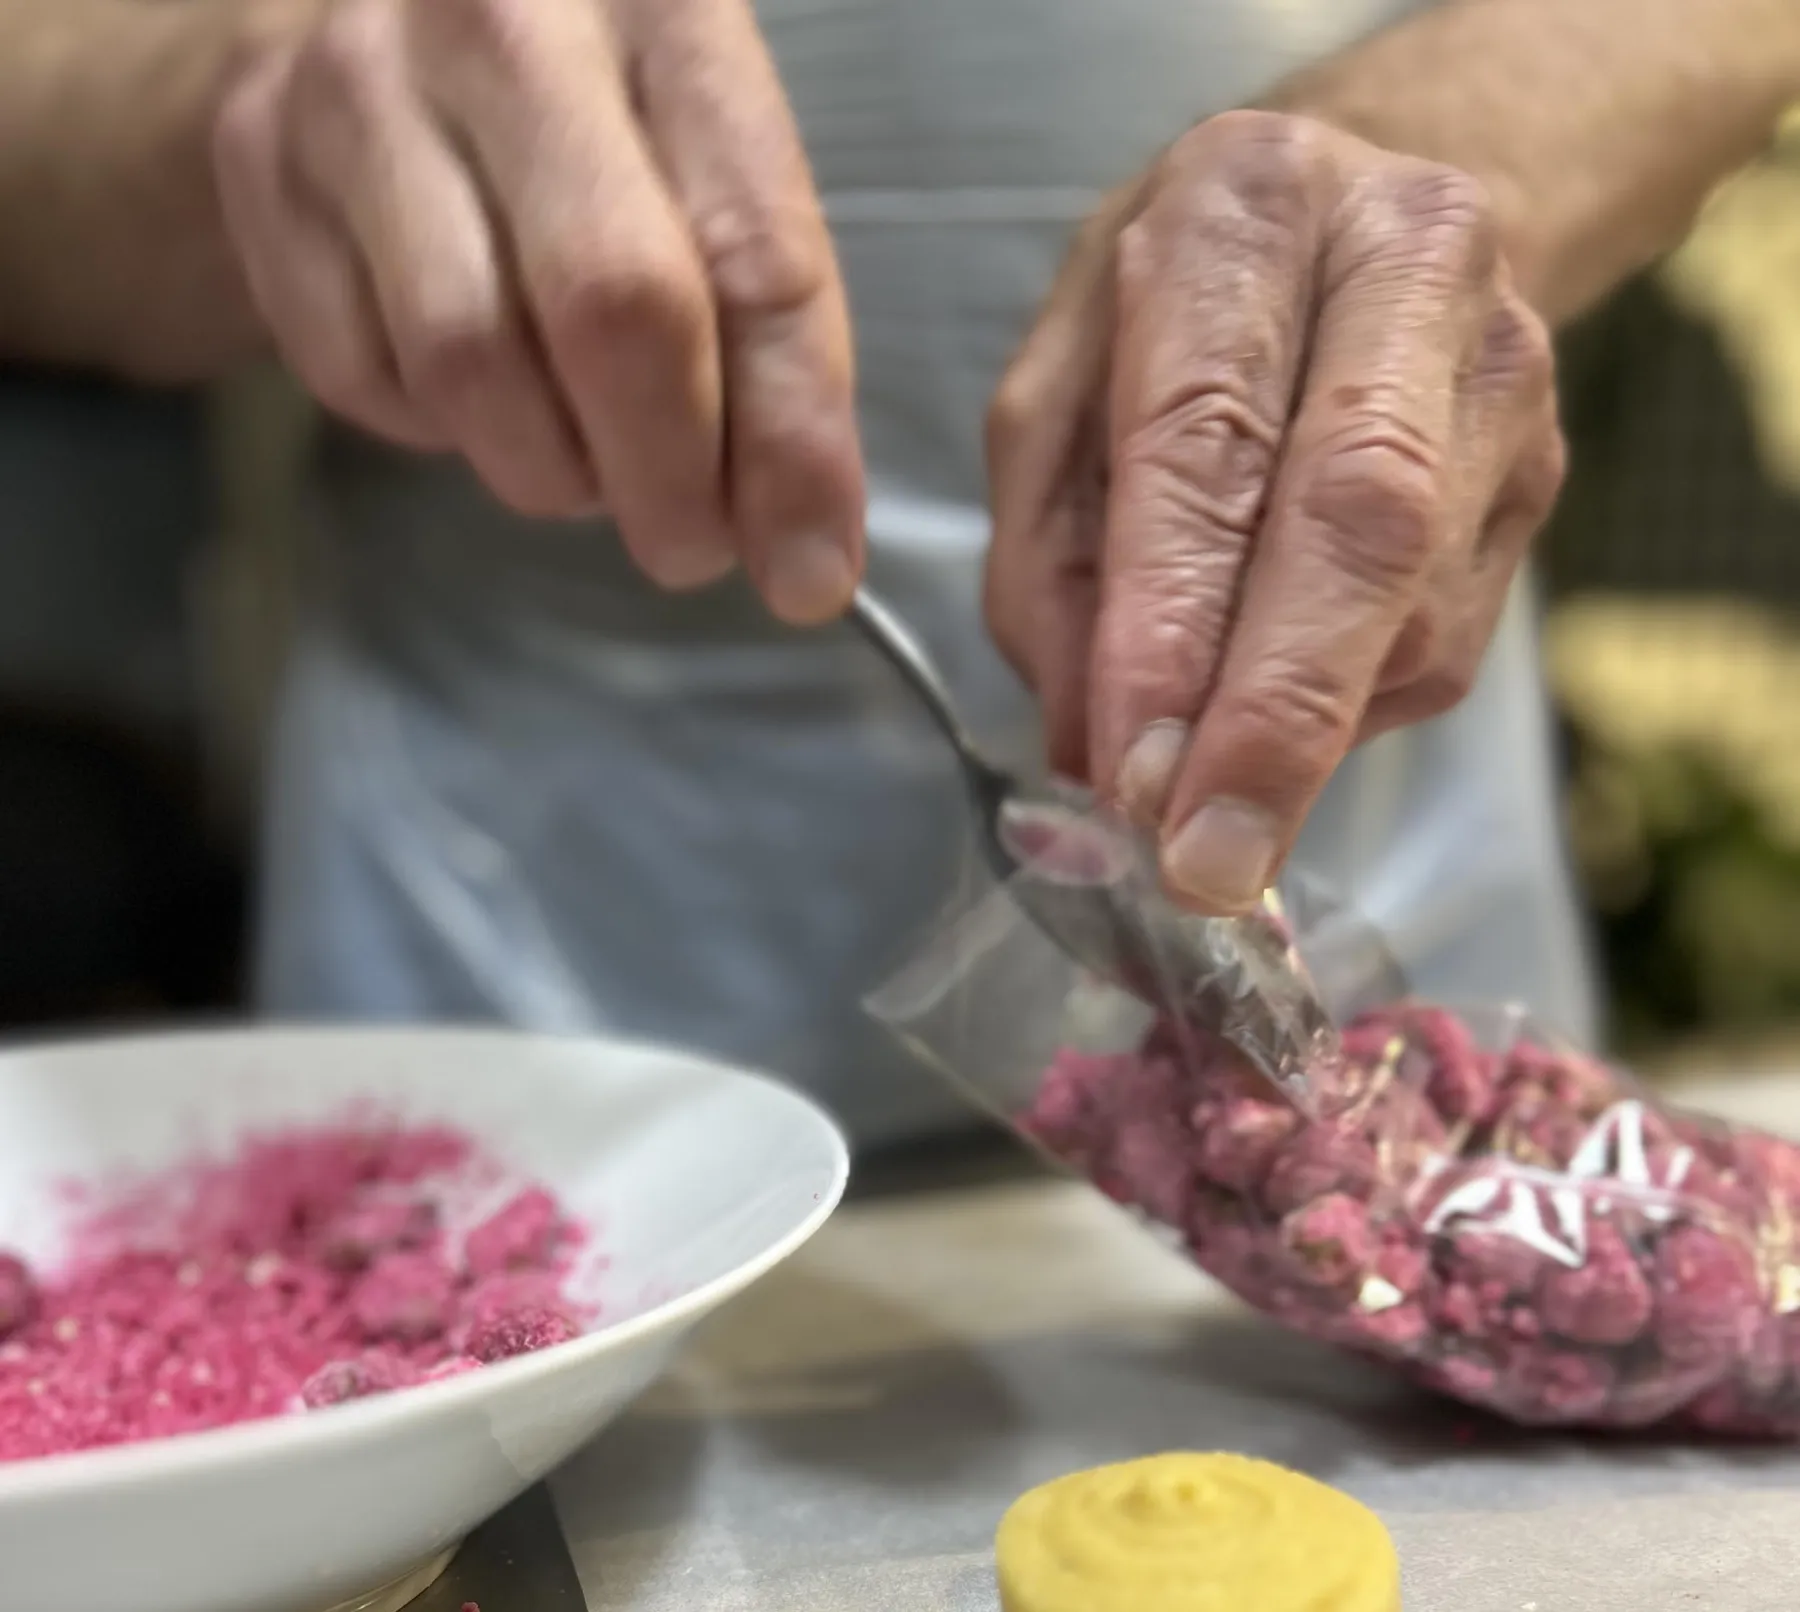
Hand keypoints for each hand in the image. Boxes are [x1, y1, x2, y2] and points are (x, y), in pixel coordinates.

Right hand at [211, 0, 863, 623]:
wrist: (393, 16)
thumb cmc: (597, 116)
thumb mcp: (714, 172)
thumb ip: (767, 333)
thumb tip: (800, 550)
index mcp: (669, 8)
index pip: (754, 258)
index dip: (790, 440)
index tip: (806, 568)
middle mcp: (507, 19)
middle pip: (609, 310)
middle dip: (666, 479)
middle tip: (688, 544)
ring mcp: (362, 84)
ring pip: (471, 364)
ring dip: (551, 468)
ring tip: (589, 459)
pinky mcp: (260, 160)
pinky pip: (364, 377)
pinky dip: (442, 433)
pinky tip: (481, 394)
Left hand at [985, 110, 1563, 911]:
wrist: (1353, 226)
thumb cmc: (1168, 314)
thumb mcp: (1056, 392)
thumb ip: (1050, 561)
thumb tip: (1096, 756)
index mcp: (1249, 210)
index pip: (1210, 438)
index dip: (1171, 622)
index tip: (1130, 771)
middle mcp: (1406, 268)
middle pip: (1361, 519)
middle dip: (1273, 714)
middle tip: (1204, 861)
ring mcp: (1501, 377)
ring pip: (1414, 605)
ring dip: (1303, 739)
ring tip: (1204, 808)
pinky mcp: (1537, 480)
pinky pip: (1442, 643)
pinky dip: (1343, 717)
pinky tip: (1275, 718)